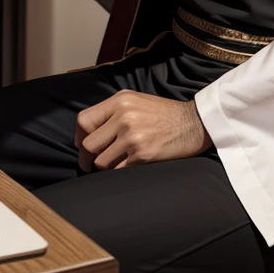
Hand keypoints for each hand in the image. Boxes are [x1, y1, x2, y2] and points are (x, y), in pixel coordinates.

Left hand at [74, 90, 212, 171]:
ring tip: (114, 164)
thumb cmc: (163, 114)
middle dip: (87, 158)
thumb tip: (86, 134)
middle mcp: (124, 116)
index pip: (84, 121)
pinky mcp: (143, 154)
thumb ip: (112, 112)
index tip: (83, 145)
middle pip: (88, 145)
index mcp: (120, 101)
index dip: (79, 137)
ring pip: (100, 162)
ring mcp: (133, 136)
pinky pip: (117, 170)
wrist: (194, 123)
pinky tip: (127, 166)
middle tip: (91, 164)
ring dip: (104, 167)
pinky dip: (118, 172)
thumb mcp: (136, 101)